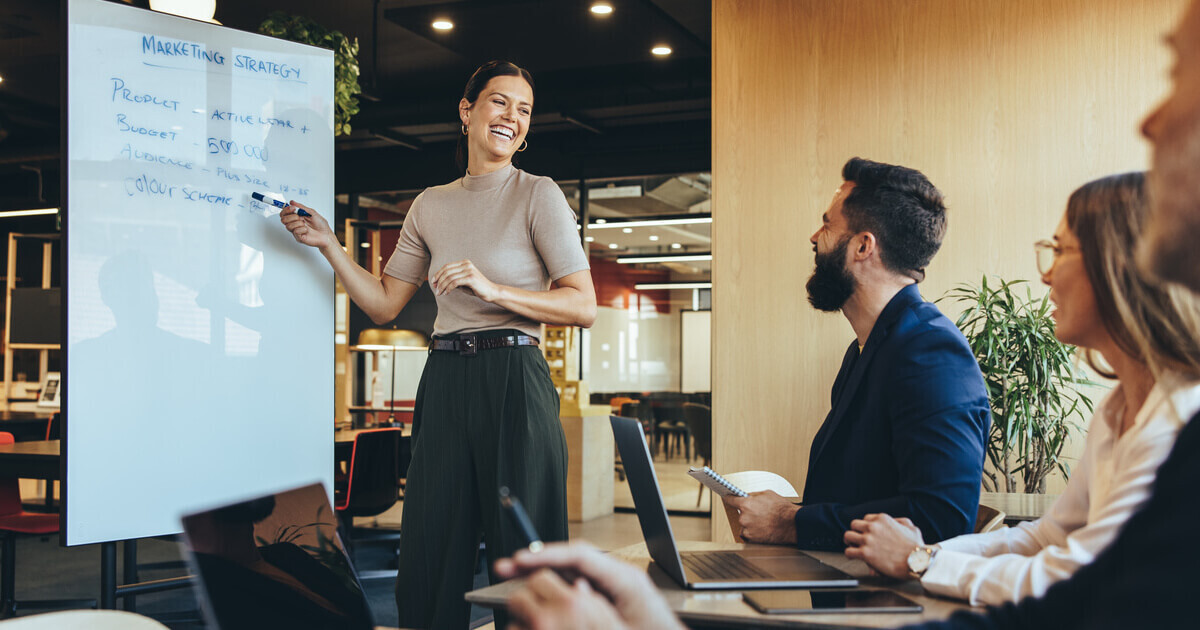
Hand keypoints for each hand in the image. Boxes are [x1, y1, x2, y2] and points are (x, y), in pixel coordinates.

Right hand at [279, 201, 336, 250]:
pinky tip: (306, 230)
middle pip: (283, 219)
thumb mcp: (312, 212)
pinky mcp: (298, 237)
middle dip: (291, 216)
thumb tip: (292, 202)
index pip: (284, 213)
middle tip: (300, 217)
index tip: (293, 208)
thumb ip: (301, 207)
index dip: (286, 210)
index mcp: (297, 217)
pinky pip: (295, 231)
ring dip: (297, 223)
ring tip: (305, 224)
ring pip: (288, 226)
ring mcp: (296, 231)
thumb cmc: (321, 225)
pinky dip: (302, 229)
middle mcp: (295, 223)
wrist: (326, 235)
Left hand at [430, 259, 498, 300]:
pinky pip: (454, 282)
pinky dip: (448, 288)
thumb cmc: (476, 288)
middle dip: (439, 280)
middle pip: (447, 271)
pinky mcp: (470, 278)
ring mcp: (469, 270)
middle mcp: (466, 264)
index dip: (438, 274)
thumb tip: (439, 282)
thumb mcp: (463, 282)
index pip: (447, 266)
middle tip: (435, 289)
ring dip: (442, 286)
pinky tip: (446, 293)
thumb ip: (453, 279)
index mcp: (465, 263)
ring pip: (449, 277)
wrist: (490, 292)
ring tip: (439, 293)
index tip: (433, 282)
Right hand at [494, 542, 683, 629]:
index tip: (522, 560)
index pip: (581, 555)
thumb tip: (573, 594)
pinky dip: (555, 587)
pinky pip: (577, 586)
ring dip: (543, 574)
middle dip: (538, 561)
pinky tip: (537, 595)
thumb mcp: (625, 629)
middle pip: (572, 559)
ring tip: (514, 578)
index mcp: (625, 578)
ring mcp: (612, 587)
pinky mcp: (608, 599)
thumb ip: (600, 611)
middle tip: (506, 567)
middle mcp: (618, 577)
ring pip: (571, 572)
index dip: (548, 554)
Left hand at [722, 491, 800, 544]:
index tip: (726, 498)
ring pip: (744, 526)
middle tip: (760, 514)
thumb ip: (754, 495)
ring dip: (750, 524)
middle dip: (748, 513)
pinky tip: (763, 529)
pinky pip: (748, 535)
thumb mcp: (767, 494)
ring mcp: (747, 529)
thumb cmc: (782, 509)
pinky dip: (754, 533)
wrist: (792, 524)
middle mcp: (744, 518)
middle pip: (740, 514)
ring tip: (764, 523)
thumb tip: (747, 496)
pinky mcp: (752, 539)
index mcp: (746, 504)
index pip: (731, 500)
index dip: (729, 498)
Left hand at [842, 513, 925, 578]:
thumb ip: (901, 522)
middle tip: (856, 539)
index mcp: (883, 519)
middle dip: (855, 532)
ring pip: (848, 536)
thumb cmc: (917, 546)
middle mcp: (873, 527)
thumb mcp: (912, 527)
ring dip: (850, 542)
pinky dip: (850, 554)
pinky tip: (854, 557)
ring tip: (852, 547)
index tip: (866, 533)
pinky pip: (849, 551)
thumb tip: (895, 522)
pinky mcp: (865, 553)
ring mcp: (868, 540)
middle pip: (854, 525)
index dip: (866, 527)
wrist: (918, 561)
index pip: (866, 519)